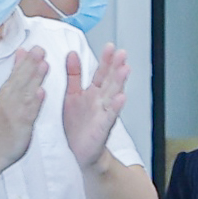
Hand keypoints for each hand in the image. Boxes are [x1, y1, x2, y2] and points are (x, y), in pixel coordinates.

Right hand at [0, 47, 48, 167]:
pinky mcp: (20, 124)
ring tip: (44, 65)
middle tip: (40, 49)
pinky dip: (35, 102)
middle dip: (30, 63)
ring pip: (25, 92)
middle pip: (21, 78)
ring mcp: (14, 111)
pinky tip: (41, 93)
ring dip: (34, 78)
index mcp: (8, 91)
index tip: (36, 46)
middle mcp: (10, 98)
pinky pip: (28, 112)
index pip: (18, 72)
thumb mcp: (9, 94)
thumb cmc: (5, 123)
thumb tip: (21, 52)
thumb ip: (17, 74)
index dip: (26, 59)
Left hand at [62, 45, 131, 165]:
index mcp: (93, 92)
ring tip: (125, 69)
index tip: (110, 47)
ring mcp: (103, 113)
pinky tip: (121, 98)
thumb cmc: (77, 125)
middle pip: (110, 81)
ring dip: (120, 82)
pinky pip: (110, 116)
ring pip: (113, 95)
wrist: (80, 151)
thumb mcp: (72, 95)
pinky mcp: (102, 127)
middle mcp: (101, 101)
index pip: (101, 73)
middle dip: (116, 67)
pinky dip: (116, 107)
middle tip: (121, 53)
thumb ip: (73, 75)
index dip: (106, 60)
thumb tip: (72, 53)